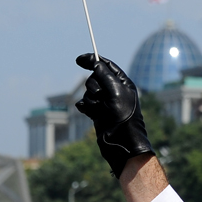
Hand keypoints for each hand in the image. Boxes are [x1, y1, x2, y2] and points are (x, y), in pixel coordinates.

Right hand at [75, 53, 152, 175]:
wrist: (120, 142)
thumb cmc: (123, 116)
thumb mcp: (116, 91)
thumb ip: (104, 75)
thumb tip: (95, 62)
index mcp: (123, 83)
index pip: (107, 66)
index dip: (93, 60)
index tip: (79, 59)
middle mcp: (114, 90)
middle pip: (94, 78)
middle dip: (94, 86)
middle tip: (101, 96)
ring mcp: (105, 102)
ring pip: (88, 91)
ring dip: (91, 99)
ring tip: (100, 109)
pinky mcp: (97, 112)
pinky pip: (85, 103)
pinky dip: (85, 107)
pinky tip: (87, 112)